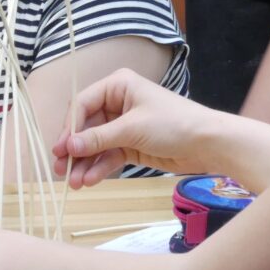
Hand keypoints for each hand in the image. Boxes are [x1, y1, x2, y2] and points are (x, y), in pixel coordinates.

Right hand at [52, 68, 220, 187]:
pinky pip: (109, 155)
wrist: (209, 144)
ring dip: (85, 163)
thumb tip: (68, 146)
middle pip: (86, 126)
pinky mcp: (131, 145)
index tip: (60, 150)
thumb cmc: (172, 124)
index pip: (83, 104)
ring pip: (96, 144)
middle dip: (75, 149)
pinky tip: (90, 181)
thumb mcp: (132, 129)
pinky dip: (99, 168)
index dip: (69, 127)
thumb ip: (99, 138)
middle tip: (60, 170)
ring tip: (74, 183)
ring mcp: (124, 125)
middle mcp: (117, 103)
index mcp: (117, 86)